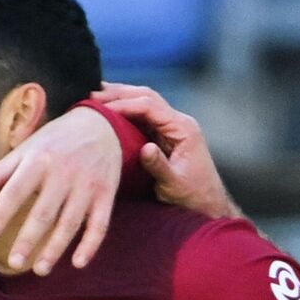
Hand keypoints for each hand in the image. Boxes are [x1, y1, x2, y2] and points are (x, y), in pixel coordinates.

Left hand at [0, 105, 121, 274]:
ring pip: (70, 222)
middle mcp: (63, 173)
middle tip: (14, 263)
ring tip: (40, 270)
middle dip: (28, 240)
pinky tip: (78, 263)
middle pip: (44, 212)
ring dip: (55, 248)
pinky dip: (90, 245)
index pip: (15, 191)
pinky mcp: (106, 194)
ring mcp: (87, 185)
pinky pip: (100, 224)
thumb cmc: (55, 140)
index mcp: (38, 160)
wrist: (100, 124)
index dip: (0, 214)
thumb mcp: (26, 148)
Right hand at [94, 82, 237, 219]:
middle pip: (147, 96)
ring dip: (121, 98)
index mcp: (183, 129)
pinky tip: (109, 112)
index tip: (101, 108)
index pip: (150, 106)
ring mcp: (172, 127)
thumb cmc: (193, 197)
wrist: (207, 205)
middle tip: (92, 94)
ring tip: (96, 97)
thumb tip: (146, 148)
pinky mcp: (165, 135)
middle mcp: (179, 122)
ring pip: (144, 102)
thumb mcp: (175, 185)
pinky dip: (125, 111)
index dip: (125, 104)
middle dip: (120, 93)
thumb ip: (160, 166)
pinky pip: (143, 116)